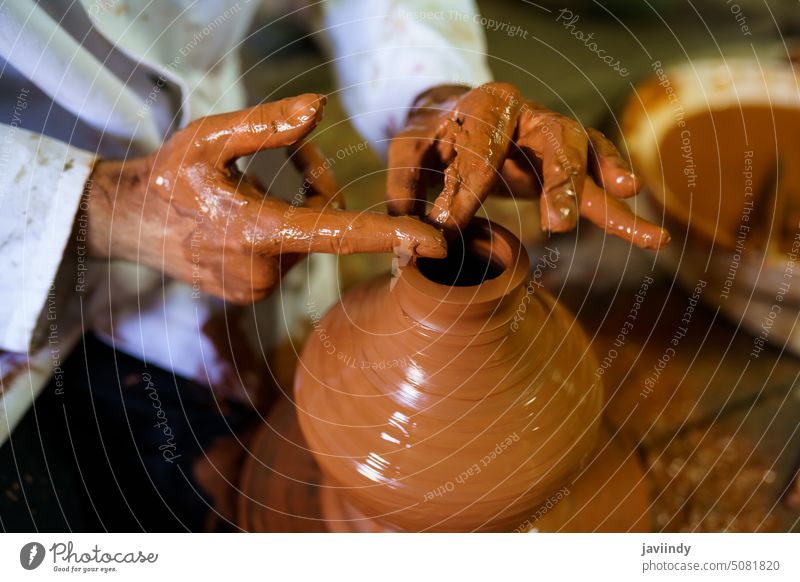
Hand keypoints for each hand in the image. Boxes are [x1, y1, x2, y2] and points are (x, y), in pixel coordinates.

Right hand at [85, 94, 445, 302]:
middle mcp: (264, 270)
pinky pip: (290, 256)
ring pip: (308, 241)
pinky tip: (245, 217)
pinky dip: (285, 230)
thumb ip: (266, 125)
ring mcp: (258, 289)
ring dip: (298, 210)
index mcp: (257, 232)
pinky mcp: (254, 294)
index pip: (338, 233)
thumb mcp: (208, 138)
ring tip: (250, 189)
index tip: (435, 242)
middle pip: (324, 225)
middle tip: (288, 159)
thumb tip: (319, 109)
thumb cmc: (168, 177)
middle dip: (316, 190)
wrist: (129, 225)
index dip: (391, 235)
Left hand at [387, 83, 668, 248]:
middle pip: (555, 141)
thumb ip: (406, 191)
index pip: (482, 151)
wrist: (456, 119)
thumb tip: (417, 242)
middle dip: (559, 183)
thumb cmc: (433, 138)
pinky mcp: (568, 156)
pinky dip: (617, 193)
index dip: (465, 192)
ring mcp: (553, 132)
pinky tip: (646, 229)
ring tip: (632, 223)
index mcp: (487, 104)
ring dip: (599, 193)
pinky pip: (599, 168)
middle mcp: (530, 112)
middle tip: (556, 225)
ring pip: (585, 156)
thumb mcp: (409, 154)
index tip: (449, 228)